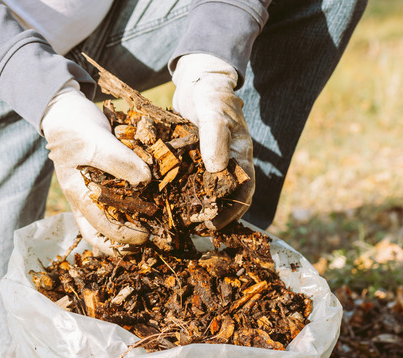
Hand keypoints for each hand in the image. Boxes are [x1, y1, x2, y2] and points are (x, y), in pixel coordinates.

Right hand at [41, 81, 151, 254]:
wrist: (66, 111)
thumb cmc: (76, 127)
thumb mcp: (96, 141)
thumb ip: (119, 161)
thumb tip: (145, 182)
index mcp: (77, 194)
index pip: (98, 226)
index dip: (123, 236)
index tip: (147, 236)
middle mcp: (83, 199)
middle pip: (100, 234)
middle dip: (125, 242)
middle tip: (152, 240)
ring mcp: (91, 192)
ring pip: (107, 223)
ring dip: (128, 230)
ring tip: (151, 231)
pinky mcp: (102, 183)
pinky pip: (116, 204)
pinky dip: (130, 211)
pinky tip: (147, 210)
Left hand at [172, 54, 254, 229]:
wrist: (198, 81)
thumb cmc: (212, 96)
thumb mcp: (214, 113)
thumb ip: (215, 136)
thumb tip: (216, 168)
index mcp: (240, 157)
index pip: (243, 193)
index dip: (231, 213)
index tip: (213, 226)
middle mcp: (225, 164)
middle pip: (222, 198)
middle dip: (209, 216)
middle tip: (189, 230)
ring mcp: (207, 163)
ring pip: (203, 192)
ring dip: (192, 207)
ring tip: (173, 222)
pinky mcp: (190, 160)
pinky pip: (185, 181)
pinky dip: (176, 192)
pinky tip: (159, 201)